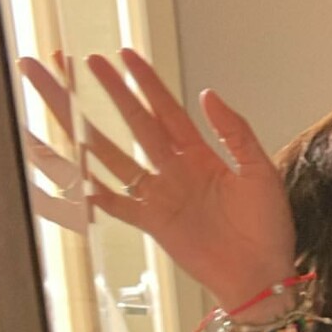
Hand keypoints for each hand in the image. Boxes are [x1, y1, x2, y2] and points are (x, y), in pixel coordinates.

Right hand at [15, 45, 295, 305]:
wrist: (263, 276)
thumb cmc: (268, 229)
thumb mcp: (259, 171)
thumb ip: (234, 132)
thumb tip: (208, 94)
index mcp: (201, 155)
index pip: (167, 109)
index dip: (146, 82)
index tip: (124, 55)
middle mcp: (175, 171)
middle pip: (134, 123)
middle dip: (109, 91)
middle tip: (84, 62)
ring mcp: (161, 196)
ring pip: (114, 155)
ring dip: (87, 130)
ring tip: (63, 103)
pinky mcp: (153, 224)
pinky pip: (117, 203)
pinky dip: (93, 191)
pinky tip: (70, 173)